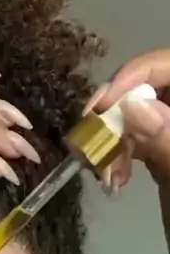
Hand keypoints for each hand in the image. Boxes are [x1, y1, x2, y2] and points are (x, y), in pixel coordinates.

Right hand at [85, 48, 169, 188]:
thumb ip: (169, 139)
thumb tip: (134, 106)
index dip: (138, 75)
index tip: (102, 103)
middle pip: (153, 87)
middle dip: (118, 110)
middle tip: (91, 135)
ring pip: (139, 115)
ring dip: (112, 137)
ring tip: (102, 170)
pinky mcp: (167, 156)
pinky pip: (138, 141)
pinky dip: (118, 154)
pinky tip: (112, 177)